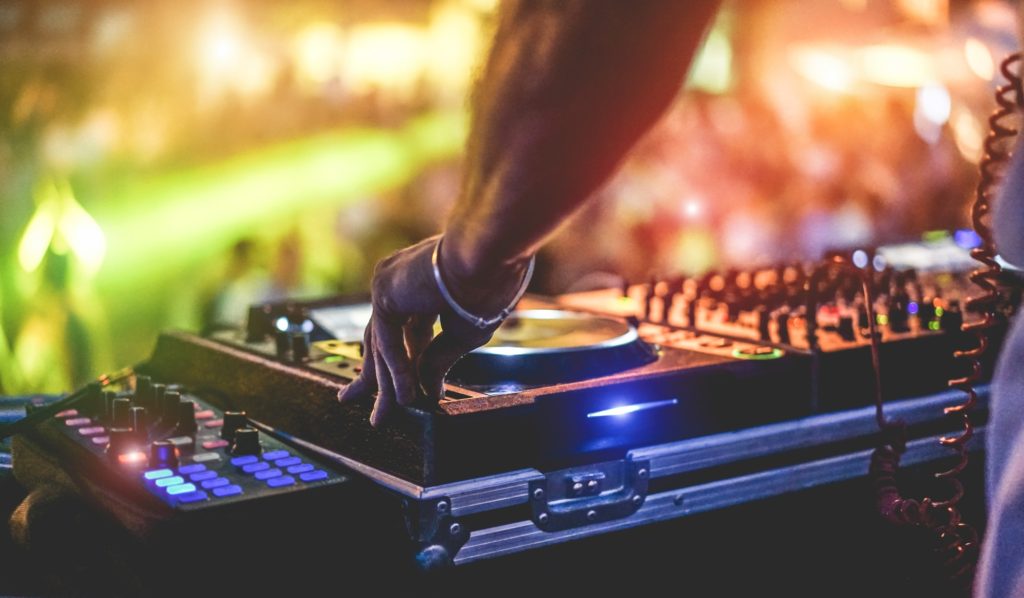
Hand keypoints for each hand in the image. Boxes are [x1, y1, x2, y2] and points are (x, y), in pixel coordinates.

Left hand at [338, 235, 528, 425]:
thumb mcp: (463, 334)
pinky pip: (387, 341)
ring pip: (382, 343)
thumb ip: (438, 360)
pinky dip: (396, 370)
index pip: (403, 332)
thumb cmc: (489, 285)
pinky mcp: (384, 291)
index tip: (405, 393)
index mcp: (422, 287)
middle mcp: (400, 283)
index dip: (402, 364)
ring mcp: (388, 283)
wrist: (491, 255)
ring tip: (382, 417)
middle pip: (380, 338)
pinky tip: (405, 396)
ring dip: (385, 382)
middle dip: (372, 374)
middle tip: (353, 400)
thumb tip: (427, 391)